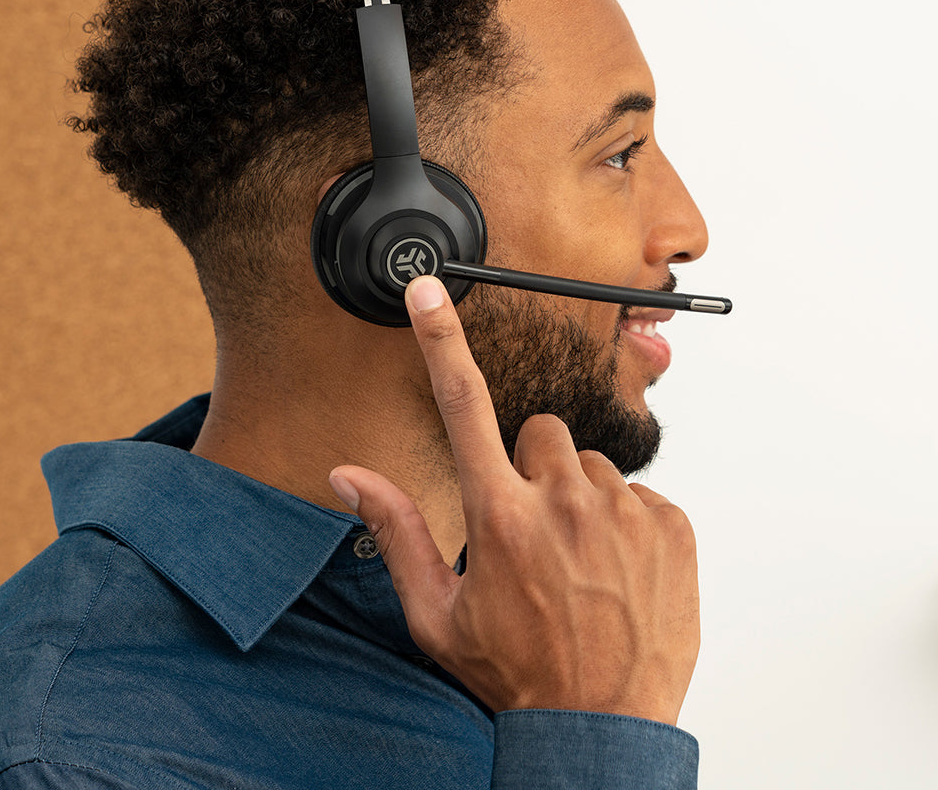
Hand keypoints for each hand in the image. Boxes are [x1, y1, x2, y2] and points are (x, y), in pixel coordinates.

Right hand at [329, 275, 699, 724]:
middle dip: (532, 466)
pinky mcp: (671, 525)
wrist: (601, 729)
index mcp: (498, 515)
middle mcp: (562, 500)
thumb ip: (395, 531)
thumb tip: (349, 476)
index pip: (462, 405)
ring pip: (593, 464)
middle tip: (532, 527)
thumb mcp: (436, 613)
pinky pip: (640, 494)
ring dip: (580, 497)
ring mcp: (623, 511)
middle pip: (541, 432)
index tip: (428, 293)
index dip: (440, 340)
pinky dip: (626, 522)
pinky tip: (616, 570)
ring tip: (577, 560)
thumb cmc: (513, 672)